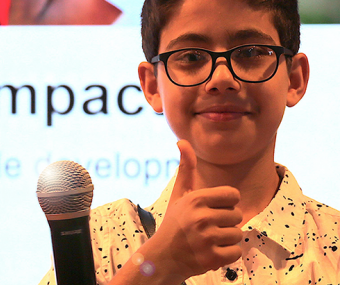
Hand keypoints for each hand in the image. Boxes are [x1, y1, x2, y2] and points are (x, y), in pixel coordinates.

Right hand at [155, 140, 242, 278]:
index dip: (225, 203)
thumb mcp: (179, 194)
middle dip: (225, 222)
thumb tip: (182, 141)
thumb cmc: (174, 222)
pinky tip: (211, 251)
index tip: (211, 209)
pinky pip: (236, 252)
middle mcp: (202, 217)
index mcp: (197, 199)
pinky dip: (227, 254)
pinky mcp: (212, 259)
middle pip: (237, 215)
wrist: (162, 257)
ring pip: (238, 234)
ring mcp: (207, 239)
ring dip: (227, 239)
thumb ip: (186, 168)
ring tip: (209, 240)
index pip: (233, 195)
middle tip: (207, 227)